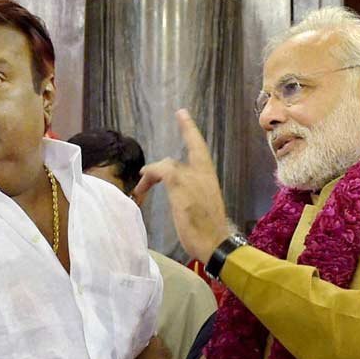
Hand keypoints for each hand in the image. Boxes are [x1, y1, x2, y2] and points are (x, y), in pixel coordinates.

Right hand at [133, 109, 230, 262]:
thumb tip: (156, 169)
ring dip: (163, 173)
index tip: (181, 112)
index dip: (187, 128)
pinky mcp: (197, 203)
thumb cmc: (198, 220)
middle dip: (164, 160)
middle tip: (148, 167)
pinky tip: (163, 189)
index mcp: (201, 171)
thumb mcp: (181, 192)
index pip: (194, 143)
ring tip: (145, 183)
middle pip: (181, 159)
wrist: (213, 246)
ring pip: (179, 172)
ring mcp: (201, 190)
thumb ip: (169, 173)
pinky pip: (180, 184)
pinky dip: (168, 182)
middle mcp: (202, 176)